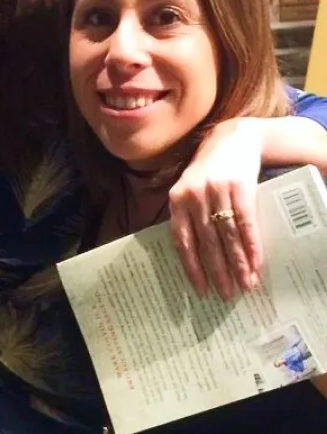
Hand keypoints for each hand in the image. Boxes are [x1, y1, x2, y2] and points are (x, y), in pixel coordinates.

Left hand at [168, 118, 263, 300]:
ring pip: (227, 237)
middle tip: (226, 295)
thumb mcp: (190, 188)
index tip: (200, 290)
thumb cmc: (209, 169)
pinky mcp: (240, 188)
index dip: (192, 267)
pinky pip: (245, 224)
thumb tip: (193, 257)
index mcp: (177, 198)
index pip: (182, 240)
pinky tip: (256, 264)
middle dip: (218, 272)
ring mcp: (217, 191)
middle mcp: (194, 195)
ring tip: (245, 285)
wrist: (233, 138)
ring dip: (238, 265)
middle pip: (207, 243)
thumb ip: (188, 215)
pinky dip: (252, 247)